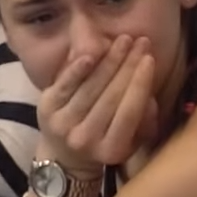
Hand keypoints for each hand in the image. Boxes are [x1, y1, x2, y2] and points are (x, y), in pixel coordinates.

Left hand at [38, 36, 156, 176]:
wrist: (65, 156)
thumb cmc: (107, 142)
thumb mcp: (134, 140)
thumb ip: (146, 120)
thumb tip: (148, 95)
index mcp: (112, 150)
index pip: (129, 112)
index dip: (140, 83)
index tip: (150, 59)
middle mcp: (86, 139)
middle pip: (111, 96)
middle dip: (128, 65)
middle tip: (141, 42)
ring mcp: (63, 125)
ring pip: (91, 87)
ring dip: (109, 60)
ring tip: (124, 41)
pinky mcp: (46, 110)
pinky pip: (65, 84)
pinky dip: (78, 68)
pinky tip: (92, 53)